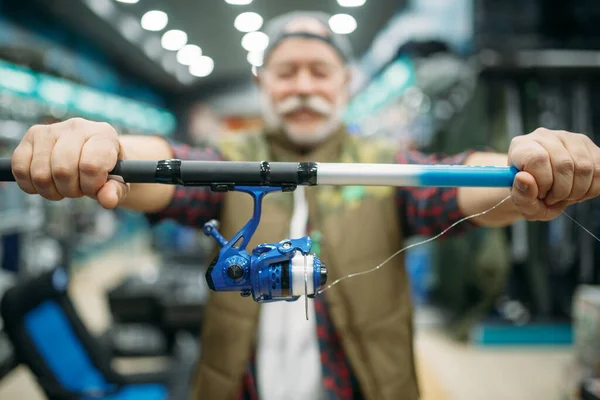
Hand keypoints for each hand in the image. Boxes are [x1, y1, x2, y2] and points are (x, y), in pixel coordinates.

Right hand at [11, 117, 128, 208]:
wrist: (95, 156)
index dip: (91, 185)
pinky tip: (48, 183)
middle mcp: (77, 126)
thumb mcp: (118, 183)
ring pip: (40, 173)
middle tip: (79, 189)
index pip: (91, 165)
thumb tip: (108, 200)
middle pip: (62, 170)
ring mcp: (51, 129)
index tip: (96, 188)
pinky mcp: (31, 136)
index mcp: (103, 134)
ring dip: (52, 191)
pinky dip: (32, 186)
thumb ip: (115, 191)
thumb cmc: (108, 170)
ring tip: (65, 186)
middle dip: (71, 190)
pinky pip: (20, 168)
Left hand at [508, 128, 599, 220]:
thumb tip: (523, 178)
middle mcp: (545, 136)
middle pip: (564, 164)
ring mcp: (570, 139)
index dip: (542, 183)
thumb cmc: (530, 196)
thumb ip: (520, 195)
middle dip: (561, 191)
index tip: (540, 194)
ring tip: (564, 195)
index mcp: (522, 146)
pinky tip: (577, 191)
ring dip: (577, 191)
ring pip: (585, 167)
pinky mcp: (590, 147)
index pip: (537, 159)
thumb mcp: (522, 203)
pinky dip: (591, 189)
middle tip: (553, 198)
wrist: (544, 191)